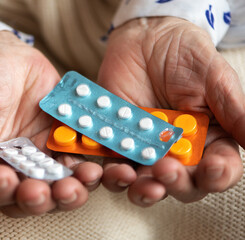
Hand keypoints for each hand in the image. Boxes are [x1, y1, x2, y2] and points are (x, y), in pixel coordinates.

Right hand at [0, 31, 101, 216]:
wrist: (7, 57)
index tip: (4, 179)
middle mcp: (9, 167)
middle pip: (22, 198)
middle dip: (36, 199)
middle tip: (44, 191)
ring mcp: (38, 158)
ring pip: (55, 187)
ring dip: (68, 191)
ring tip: (79, 183)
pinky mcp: (62, 144)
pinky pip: (77, 162)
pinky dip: (86, 169)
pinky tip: (94, 167)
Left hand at [98, 17, 243, 205]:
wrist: (146, 38)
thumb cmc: (186, 55)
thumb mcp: (215, 78)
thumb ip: (235, 111)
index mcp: (209, 140)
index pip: (218, 169)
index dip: (217, 175)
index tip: (212, 168)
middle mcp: (178, 151)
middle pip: (181, 183)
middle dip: (175, 184)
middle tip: (166, 171)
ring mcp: (147, 148)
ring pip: (145, 181)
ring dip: (141, 188)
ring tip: (136, 178)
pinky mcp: (118, 141)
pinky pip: (113, 162)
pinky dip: (111, 170)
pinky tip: (111, 167)